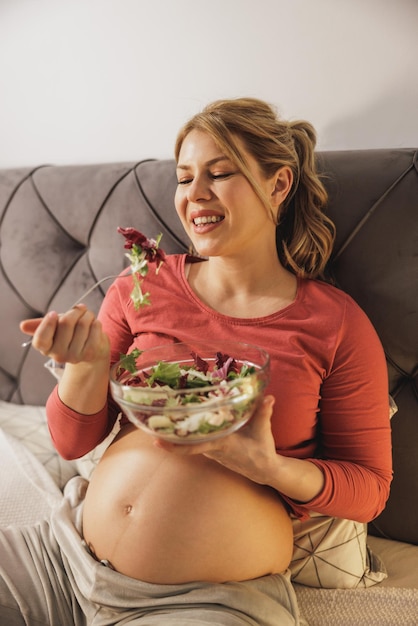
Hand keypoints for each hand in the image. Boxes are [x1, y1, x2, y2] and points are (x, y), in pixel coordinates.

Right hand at [20, 304, 109, 364]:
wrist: (92, 349)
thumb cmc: (71, 334)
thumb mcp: (55, 327)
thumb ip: (41, 324)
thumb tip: (23, 326)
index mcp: (46, 348)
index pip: (41, 340)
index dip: (47, 324)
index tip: (54, 313)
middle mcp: (59, 355)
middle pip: (65, 323)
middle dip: (74, 311)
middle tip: (79, 309)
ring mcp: (75, 356)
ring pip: (83, 323)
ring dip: (87, 314)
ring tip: (88, 316)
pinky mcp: (91, 353)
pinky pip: (95, 327)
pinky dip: (96, 321)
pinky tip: (94, 326)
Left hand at [154, 395, 278, 485]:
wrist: (264, 470)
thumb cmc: (262, 452)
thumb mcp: (263, 432)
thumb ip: (263, 413)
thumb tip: (267, 397)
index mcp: (222, 444)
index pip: (193, 447)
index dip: (174, 446)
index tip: (157, 442)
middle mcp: (212, 449)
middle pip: (184, 442)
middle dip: (167, 435)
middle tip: (149, 422)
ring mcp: (211, 450)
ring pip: (189, 441)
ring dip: (175, 433)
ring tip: (160, 416)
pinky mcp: (213, 449)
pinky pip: (195, 441)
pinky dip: (186, 433)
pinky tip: (181, 420)